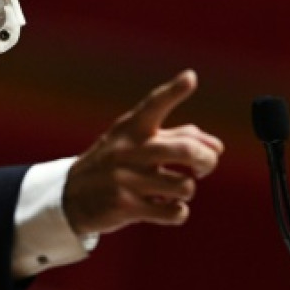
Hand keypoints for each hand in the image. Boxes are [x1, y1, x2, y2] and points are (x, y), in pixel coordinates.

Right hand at [63, 69, 222, 235]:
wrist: (71, 196)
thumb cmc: (114, 163)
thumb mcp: (133, 141)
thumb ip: (175, 137)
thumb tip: (218, 147)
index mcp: (131, 128)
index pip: (154, 105)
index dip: (174, 91)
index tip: (191, 78)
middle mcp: (129, 150)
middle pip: (186, 150)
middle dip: (208, 160)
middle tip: (206, 167)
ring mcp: (126, 179)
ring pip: (185, 186)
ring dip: (187, 190)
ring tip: (174, 190)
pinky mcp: (126, 206)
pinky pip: (174, 212)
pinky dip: (178, 211)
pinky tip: (166, 207)